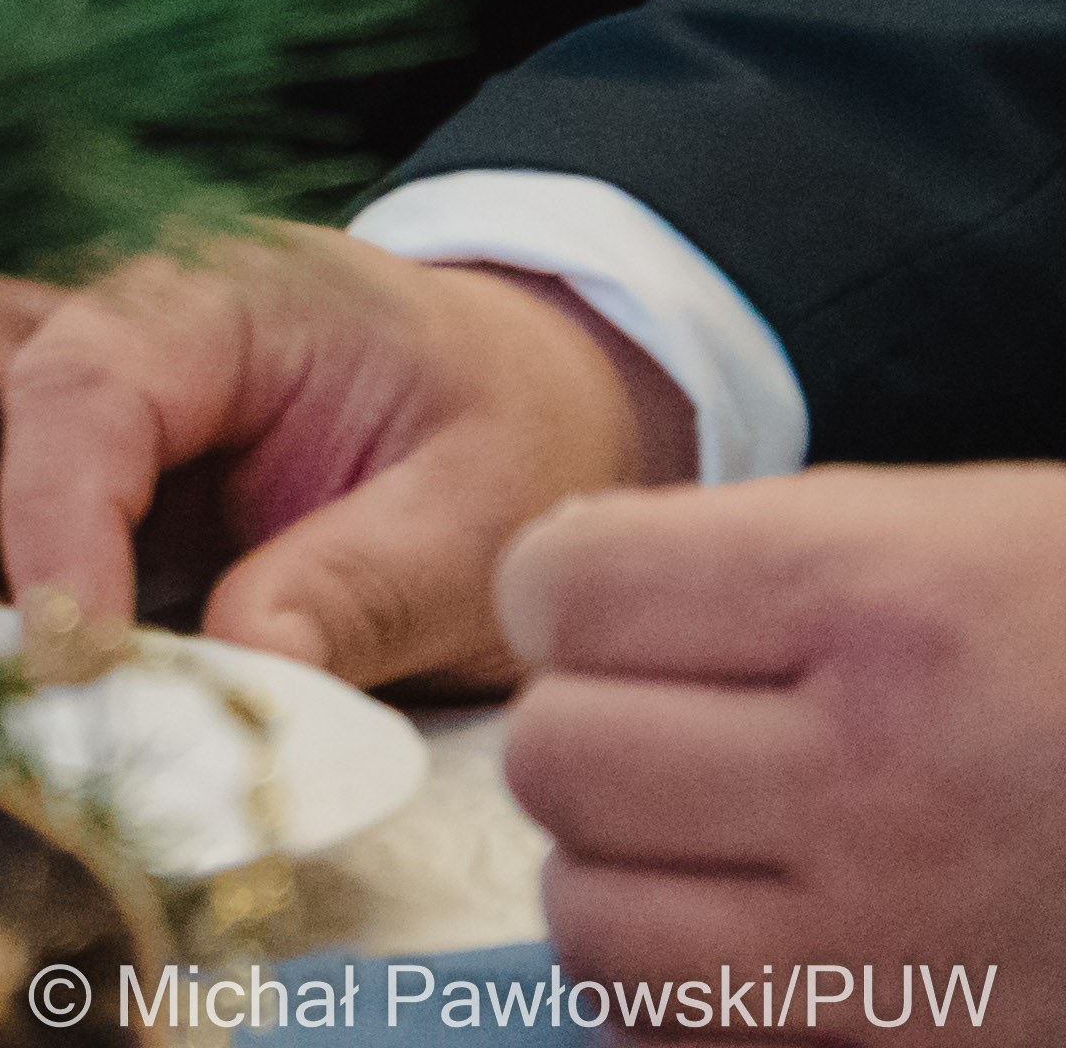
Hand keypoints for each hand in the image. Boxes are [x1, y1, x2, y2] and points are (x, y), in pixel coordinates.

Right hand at [0, 226, 693, 688]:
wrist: (540, 410)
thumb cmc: (513, 439)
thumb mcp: (488, 520)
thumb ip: (364, 588)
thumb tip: (240, 675)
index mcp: (221, 300)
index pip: (77, 389)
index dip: (50, 528)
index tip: (72, 666)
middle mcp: (115, 318)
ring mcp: (83, 391)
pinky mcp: (77, 468)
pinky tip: (1, 672)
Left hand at [502, 464, 1065, 1020]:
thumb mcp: (975, 538)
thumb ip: (766, 567)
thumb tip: (566, 606)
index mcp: (891, 605)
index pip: (567, 589)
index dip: (570, 592)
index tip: (615, 606)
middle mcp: (885, 779)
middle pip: (561, 760)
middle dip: (594, 739)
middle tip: (679, 734)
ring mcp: (908, 954)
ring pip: (598, 928)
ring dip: (630, 888)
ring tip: (720, 854)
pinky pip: (696, 1047)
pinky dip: (701, 1009)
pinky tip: (776, 953)